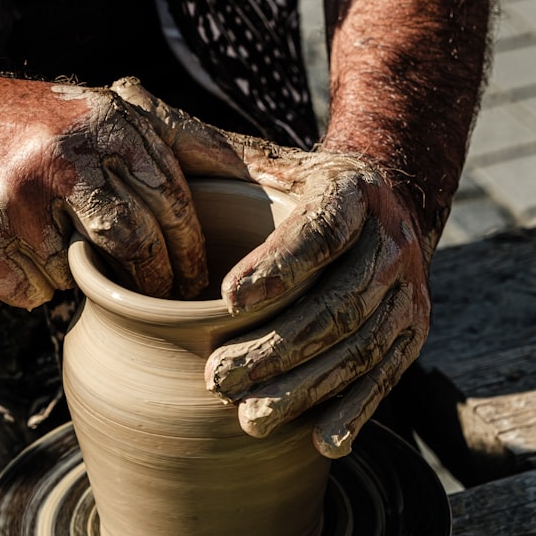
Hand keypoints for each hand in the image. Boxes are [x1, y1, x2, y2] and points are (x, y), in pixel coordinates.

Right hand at [0, 76, 208, 308]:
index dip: (191, 252)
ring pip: (83, 276)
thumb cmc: (35, 123)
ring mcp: (18, 200)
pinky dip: (38, 285)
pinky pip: (34, 292)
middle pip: (137, 245)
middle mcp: (64, 158)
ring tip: (66, 250)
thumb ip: (176, 137)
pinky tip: (23, 253)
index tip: (199, 282)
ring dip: (83, 278)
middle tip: (162, 300)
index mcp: (106, 125)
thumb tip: (250, 173)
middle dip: (157, 282)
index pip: (172, 203)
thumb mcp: (107, 110)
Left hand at [112, 78, 431, 457]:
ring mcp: (406, 290)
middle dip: (277, 346)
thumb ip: (200, 142)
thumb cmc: (294, 187)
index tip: (226, 298)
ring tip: (248, 417)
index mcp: (348, 191)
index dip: (278, 264)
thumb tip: (124, 96)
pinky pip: (386, 376)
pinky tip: (320, 440)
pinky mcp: (411, 332)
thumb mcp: (260, 156)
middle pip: (337, 300)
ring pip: (359, 346)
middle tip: (216, 378)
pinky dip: (355, 410)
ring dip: (305, 387)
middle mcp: (389, 240)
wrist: (378, 206)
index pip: (317, 228)